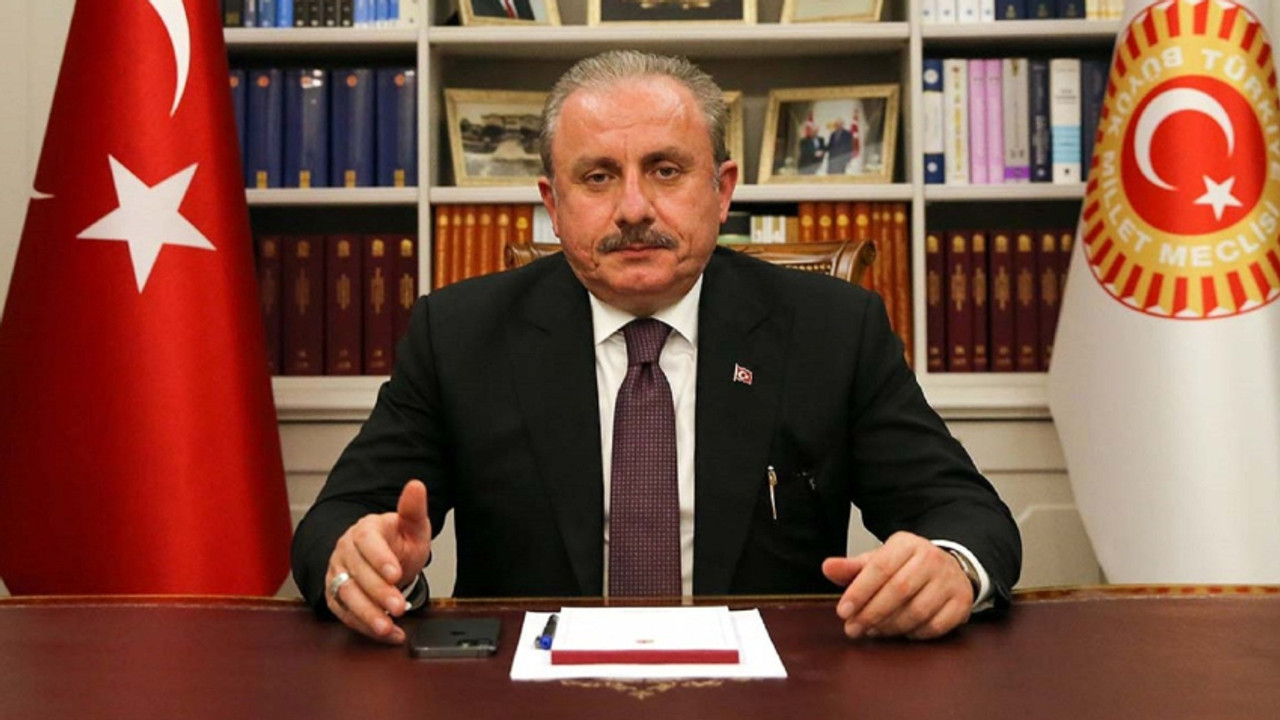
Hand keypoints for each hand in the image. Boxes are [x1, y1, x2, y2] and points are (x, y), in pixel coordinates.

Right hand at [325, 480, 431, 643]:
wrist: (382, 559)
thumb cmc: (397, 542)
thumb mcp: (412, 526)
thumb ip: (413, 509)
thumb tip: (417, 486)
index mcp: (364, 530)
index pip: (367, 542)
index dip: (379, 558)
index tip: (396, 573)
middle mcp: (345, 552)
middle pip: (357, 573)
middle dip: (378, 592)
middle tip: (399, 606)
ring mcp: (338, 575)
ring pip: (346, 596)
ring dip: (368, 614)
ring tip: (388, 627)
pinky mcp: (336, 598)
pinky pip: (346, 615)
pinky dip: (366, 628)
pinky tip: (389, 634)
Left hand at [822, 531, 972, 640]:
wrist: (948, 568)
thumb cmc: (905, 568)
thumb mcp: (878, 562)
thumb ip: (852, 568)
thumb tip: (827, 567)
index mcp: (907, 544)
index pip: (880, 568)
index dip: (859, 591)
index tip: (843, 611)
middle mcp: (932, 559)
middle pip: (898, 590)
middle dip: (872, 613)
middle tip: (853, 628)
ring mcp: (950, 581)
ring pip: (917, 611)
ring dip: (890, 626)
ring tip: (873, 631)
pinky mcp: (962, 603)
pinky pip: (935, 626)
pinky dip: (914, 634)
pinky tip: (900, 633)